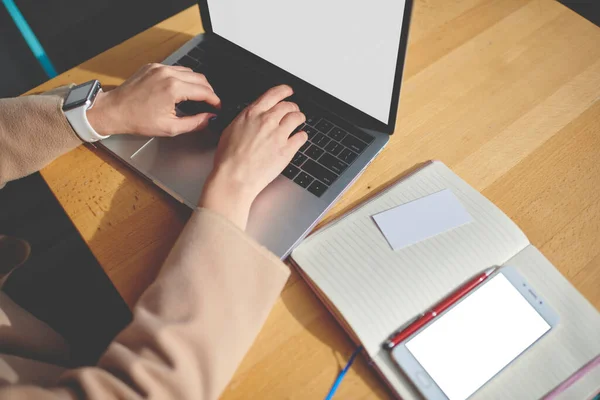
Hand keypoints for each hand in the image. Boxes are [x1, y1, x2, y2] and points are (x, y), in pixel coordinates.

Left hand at [87, 63, 220, 136]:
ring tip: (197, 97)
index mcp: (174, 88)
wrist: (114, 110)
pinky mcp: (153, 66)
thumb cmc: (137, 120)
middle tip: (211, 103)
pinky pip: (175, 69)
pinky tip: (181, 90)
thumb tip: (209, 119)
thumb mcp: (170, 128)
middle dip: (208, 91)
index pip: (204, 91)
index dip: (215, 100)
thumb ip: (195, 123)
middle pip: (200, 78)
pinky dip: (182, 78)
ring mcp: (159, 68)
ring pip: (188, 71)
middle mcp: (168, 74)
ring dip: (196, 83)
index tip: (218, 107)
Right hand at [200, 85, 307, 229]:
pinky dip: (302, 136)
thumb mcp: (230, 130)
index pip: (274, 94)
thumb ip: (245, 120)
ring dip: (300, 118)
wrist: (234, 177)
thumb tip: (251, 118)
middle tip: (293, 110)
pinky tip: (300, 137)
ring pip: (297, 118)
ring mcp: (279, 135)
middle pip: (288, 106)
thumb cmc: (228, 159)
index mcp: (252, 114)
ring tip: (299, 121)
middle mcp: (267, 121)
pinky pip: (302, 137)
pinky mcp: (287, 149)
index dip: (284, 90)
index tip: (288, 91)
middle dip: (292, 106)